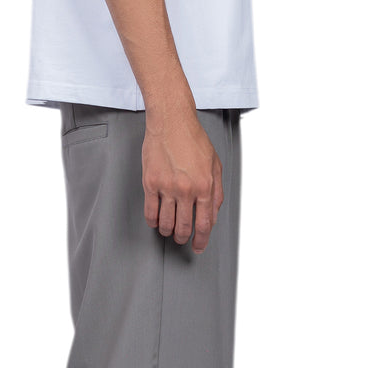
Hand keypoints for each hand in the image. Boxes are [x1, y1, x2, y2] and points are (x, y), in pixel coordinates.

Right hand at [141, 108, 223, 252]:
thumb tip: (213, 215)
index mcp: (205, 186)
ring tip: (168, 230)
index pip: (204, 224)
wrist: (172, 122)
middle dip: (183, 238)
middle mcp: (186, 189)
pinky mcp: (150, 182)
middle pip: (184, 227)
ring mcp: (167, 187)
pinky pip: (150, 211)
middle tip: (182, 239)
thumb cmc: (193, 139)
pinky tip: (155, 220)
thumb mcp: (215, 165)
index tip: (198, 246)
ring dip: (167, 231)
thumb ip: (217, 193)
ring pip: (165, 223)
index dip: (201, 240)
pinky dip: (152, 221)